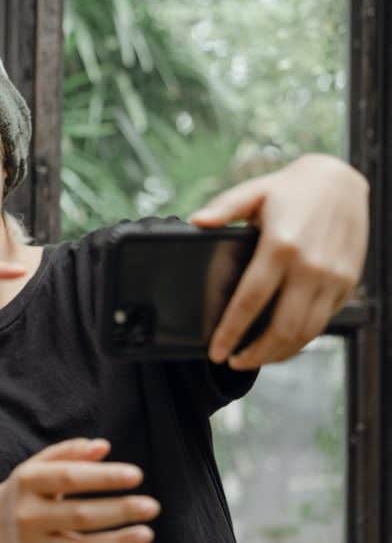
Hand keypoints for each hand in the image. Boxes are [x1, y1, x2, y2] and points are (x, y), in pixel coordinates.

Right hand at [0, 439, 157, 541]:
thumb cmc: (23, 493)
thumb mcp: (36, 468)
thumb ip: (68, 454)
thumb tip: (103, 446)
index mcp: (27, 482)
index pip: (69, 477)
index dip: (104, 477)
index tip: (137, 474)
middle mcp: (27, 514)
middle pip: (79, 514)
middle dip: (118, 510)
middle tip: (152, 505)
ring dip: (117, 540)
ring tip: (147, 532)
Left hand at [191, 154, 368, 368]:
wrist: (342, 181)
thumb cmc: (292, 188)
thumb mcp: (254, 192)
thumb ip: (223, 209)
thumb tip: (195, 222)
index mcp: (280, 246)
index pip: (250, 301)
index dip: (231, 331)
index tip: (216, 350)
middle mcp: (310, 267)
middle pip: (281, 328)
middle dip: (255, 353)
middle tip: (232, 361)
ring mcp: (332, 278)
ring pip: (306, 332)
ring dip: (278, 353)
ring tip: (253, 358)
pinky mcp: (347, 284)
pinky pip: (323, 323)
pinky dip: (301, 340)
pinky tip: (281, 344)